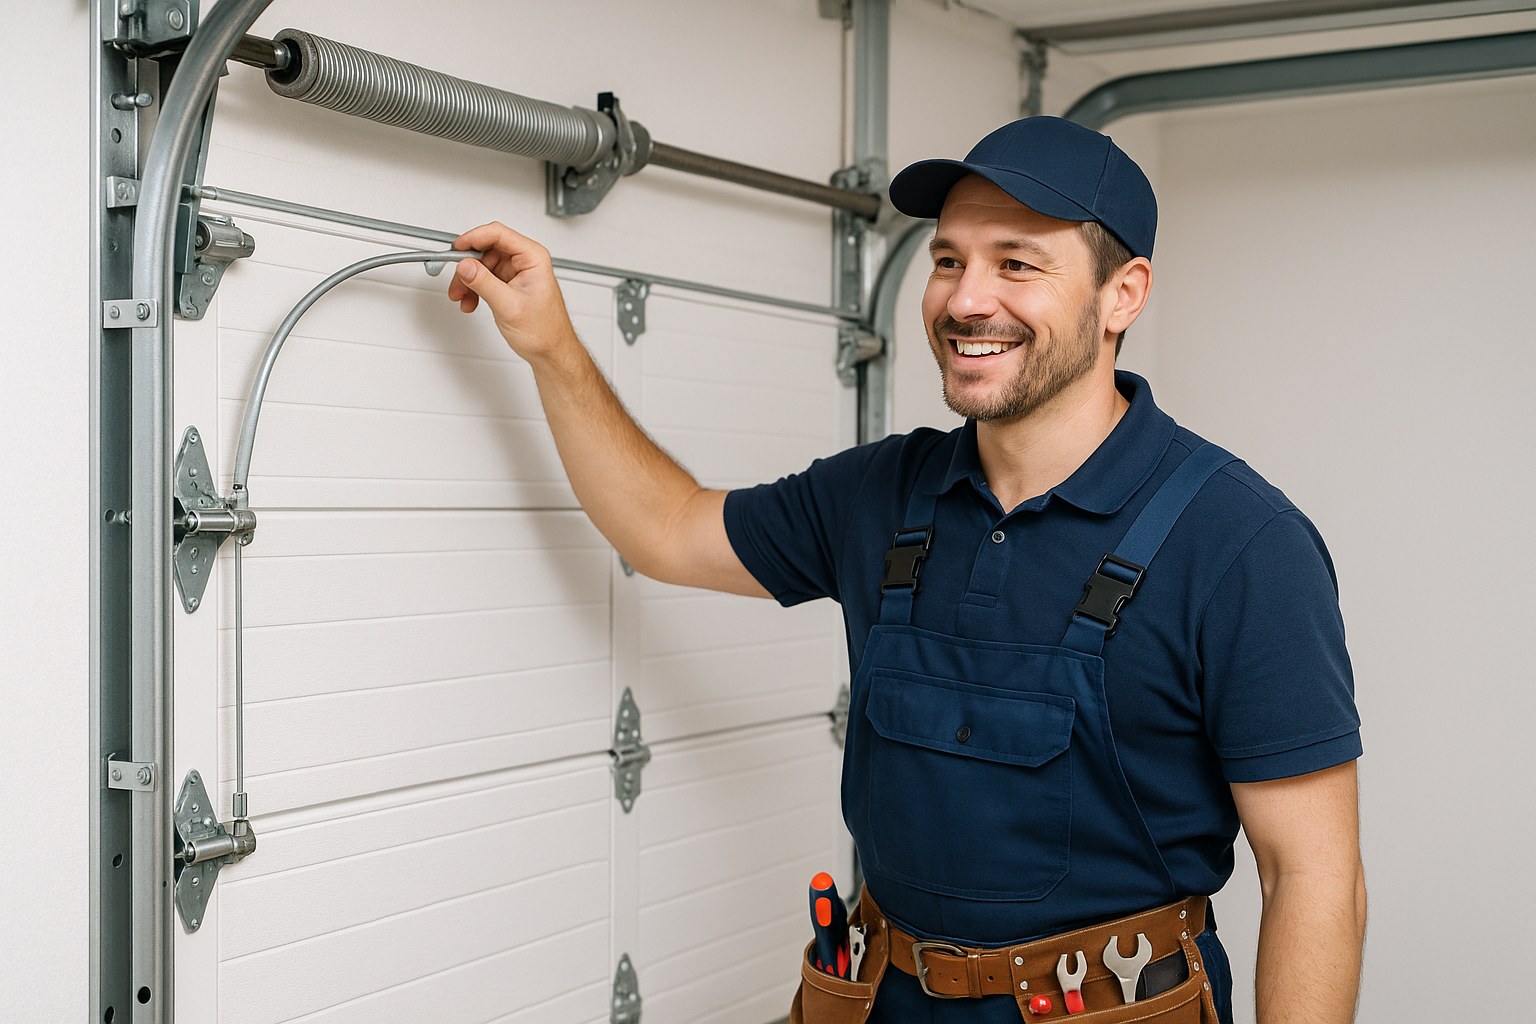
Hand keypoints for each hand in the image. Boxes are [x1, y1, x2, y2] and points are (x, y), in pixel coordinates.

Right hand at [448, 221, 577, 363]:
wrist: (550, 351)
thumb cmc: (544, 331)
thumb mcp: (509, 306)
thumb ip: (484, 283)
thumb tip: (464, 265)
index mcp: (533, 258)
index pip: (498, 234)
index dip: (474, 238)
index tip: (456, 248)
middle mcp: (525, 261)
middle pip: (486, 249)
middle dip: (467, 266)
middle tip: (457, 281)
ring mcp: (515, 272)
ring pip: (481, 265)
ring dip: (468, 281)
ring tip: (462, 298)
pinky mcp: (508, 283)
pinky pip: (484, 278)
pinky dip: (474, 289)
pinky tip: (470, 302)